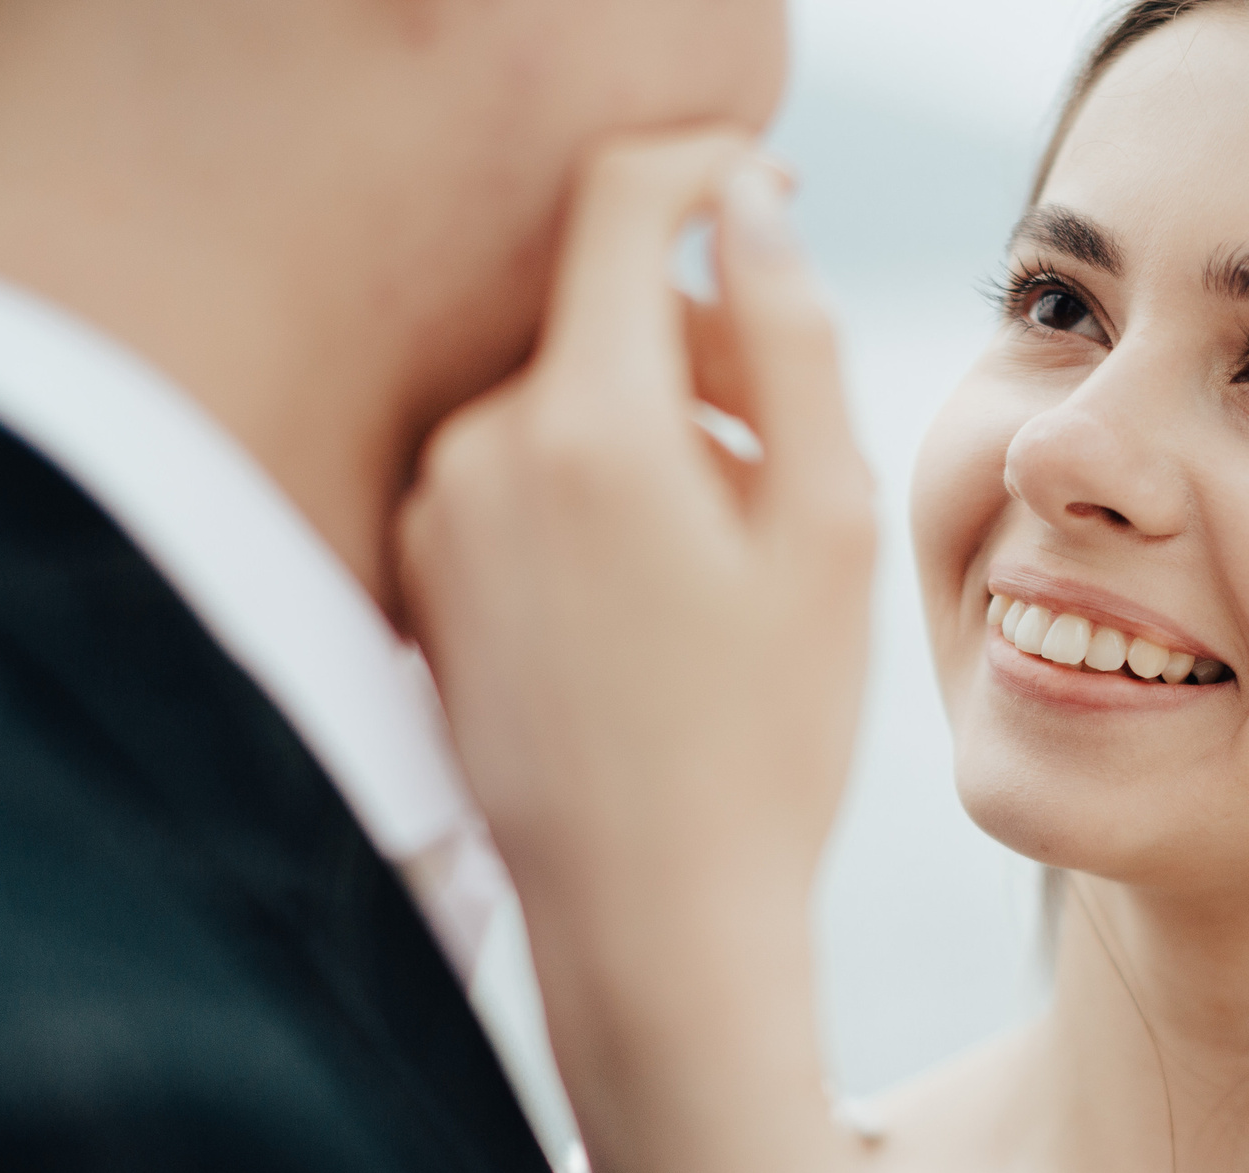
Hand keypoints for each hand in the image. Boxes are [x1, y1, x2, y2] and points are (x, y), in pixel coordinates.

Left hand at [398, 129, 875, 986]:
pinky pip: (518, 474)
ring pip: (561, 395)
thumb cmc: (764, 743)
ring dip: (656, 425)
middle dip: (704, 337)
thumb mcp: (827, 534)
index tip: (770, 200)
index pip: (623, 200)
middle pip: (595, 305)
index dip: (709, 172)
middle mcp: (480, 452)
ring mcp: (437, 519)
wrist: (650, 923)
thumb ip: (790, 340)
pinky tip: (661, 594)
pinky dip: (595, 488)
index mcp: (586, 425)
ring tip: (737, 548)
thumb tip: (752, 204)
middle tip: (797, 446)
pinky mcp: (422, 579)